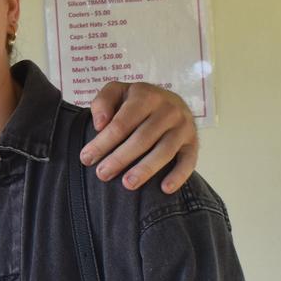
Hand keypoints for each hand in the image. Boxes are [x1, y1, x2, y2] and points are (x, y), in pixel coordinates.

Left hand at [81, 81, 197, 192]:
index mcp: (145, 95)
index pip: (121, 123)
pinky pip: (189, 161)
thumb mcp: (116, 92)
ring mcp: (183, 127)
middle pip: (142, 138)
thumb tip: (100, 124)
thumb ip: (102, 102)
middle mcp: (168, 109)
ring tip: (127, 184)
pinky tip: (164, 189)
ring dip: (145, 169)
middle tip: (102, 174)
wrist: (169, 101)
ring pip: (164, 151)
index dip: (103, 142)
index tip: (86, 158)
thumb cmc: (135, 102)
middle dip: (120, 158)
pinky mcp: (193, 142)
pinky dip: (179, 175)